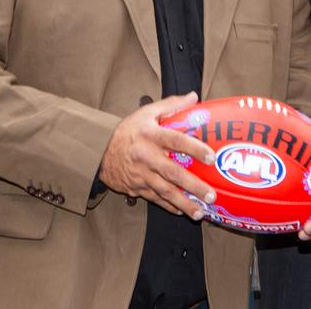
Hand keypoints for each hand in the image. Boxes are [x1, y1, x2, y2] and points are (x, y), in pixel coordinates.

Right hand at [98, 92, 217, 217]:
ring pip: (165, 191)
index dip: (194, 148)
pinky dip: (169, 206)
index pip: (176, 141)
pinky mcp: (136, 187)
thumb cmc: (127, 131)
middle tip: (211, 195)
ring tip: (200, 213)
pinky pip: (155, 199)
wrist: (98, 151)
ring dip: (184, 203)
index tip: (211, 156)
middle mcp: (147, 156)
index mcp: (151, 135)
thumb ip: (171, 105)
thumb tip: (194, 97)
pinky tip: (182, 211)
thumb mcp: (146, 113)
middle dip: (193, 185)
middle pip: (173, 173)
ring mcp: (141, 175)